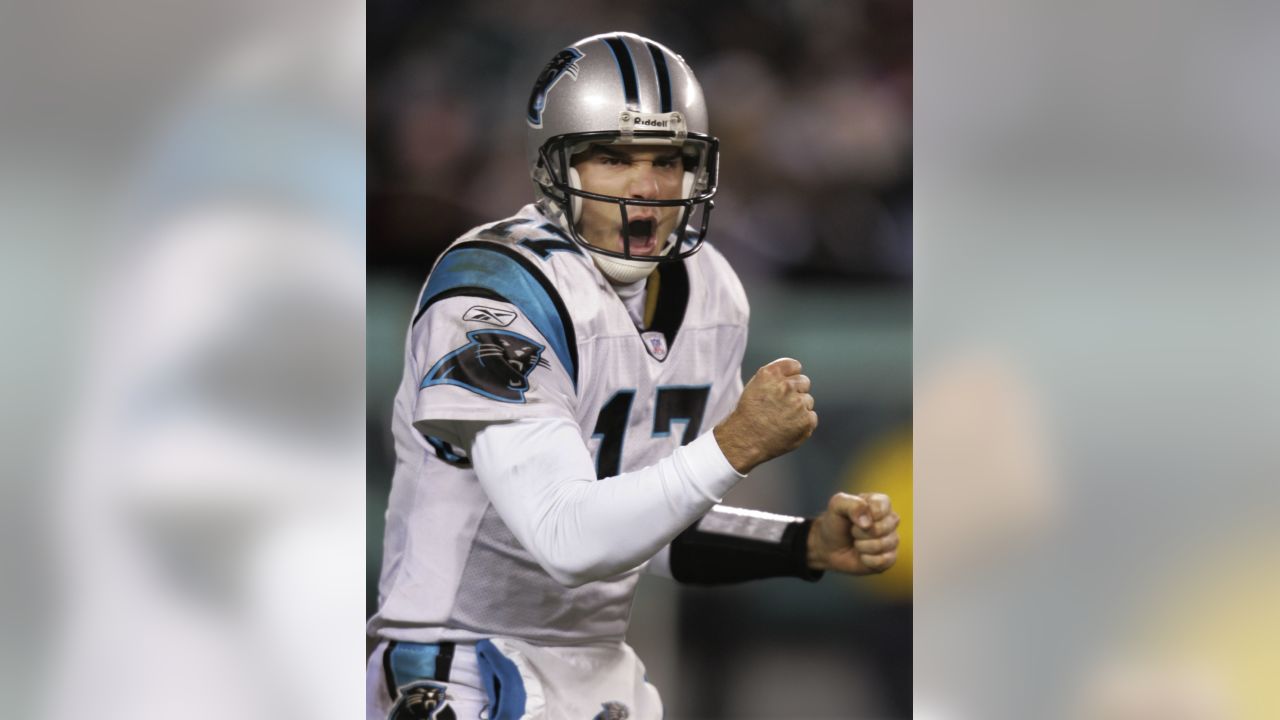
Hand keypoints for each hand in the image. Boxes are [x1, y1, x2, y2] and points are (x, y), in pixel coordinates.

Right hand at [714, 358, 817, 473]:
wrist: (745, 440)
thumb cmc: (748, 414)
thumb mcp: (756, 385)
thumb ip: (776, 377)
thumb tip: (796, 376)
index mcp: (771, 374)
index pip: (795, 366)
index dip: (791, 376)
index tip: (784, 386)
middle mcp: (786, 386)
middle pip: (804, 382)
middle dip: (796, 392)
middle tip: (780, 406)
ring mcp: (798, 403)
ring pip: (808, 400)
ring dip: (799, 409)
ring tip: (781, 419)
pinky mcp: (806, 420)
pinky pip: (811, 417)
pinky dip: (802, 424)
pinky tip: (787, 428)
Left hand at [807, 492, 899, 574]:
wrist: (829, 547)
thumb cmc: (835, 523)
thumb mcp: (836, 506)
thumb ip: (852, 505)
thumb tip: (868, 523)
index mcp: (880, 503)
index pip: (882, 506)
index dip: (866, 514)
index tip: (854, 517)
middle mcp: (890, 520)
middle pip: (884, 527)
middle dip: (861, 532)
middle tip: (853, 531)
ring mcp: (892, 539)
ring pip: (883, 545)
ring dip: (862, 546)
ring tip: (856, 543)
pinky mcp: (890, 558)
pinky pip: (884, 561)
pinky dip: (867, 560)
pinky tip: (862, 556)